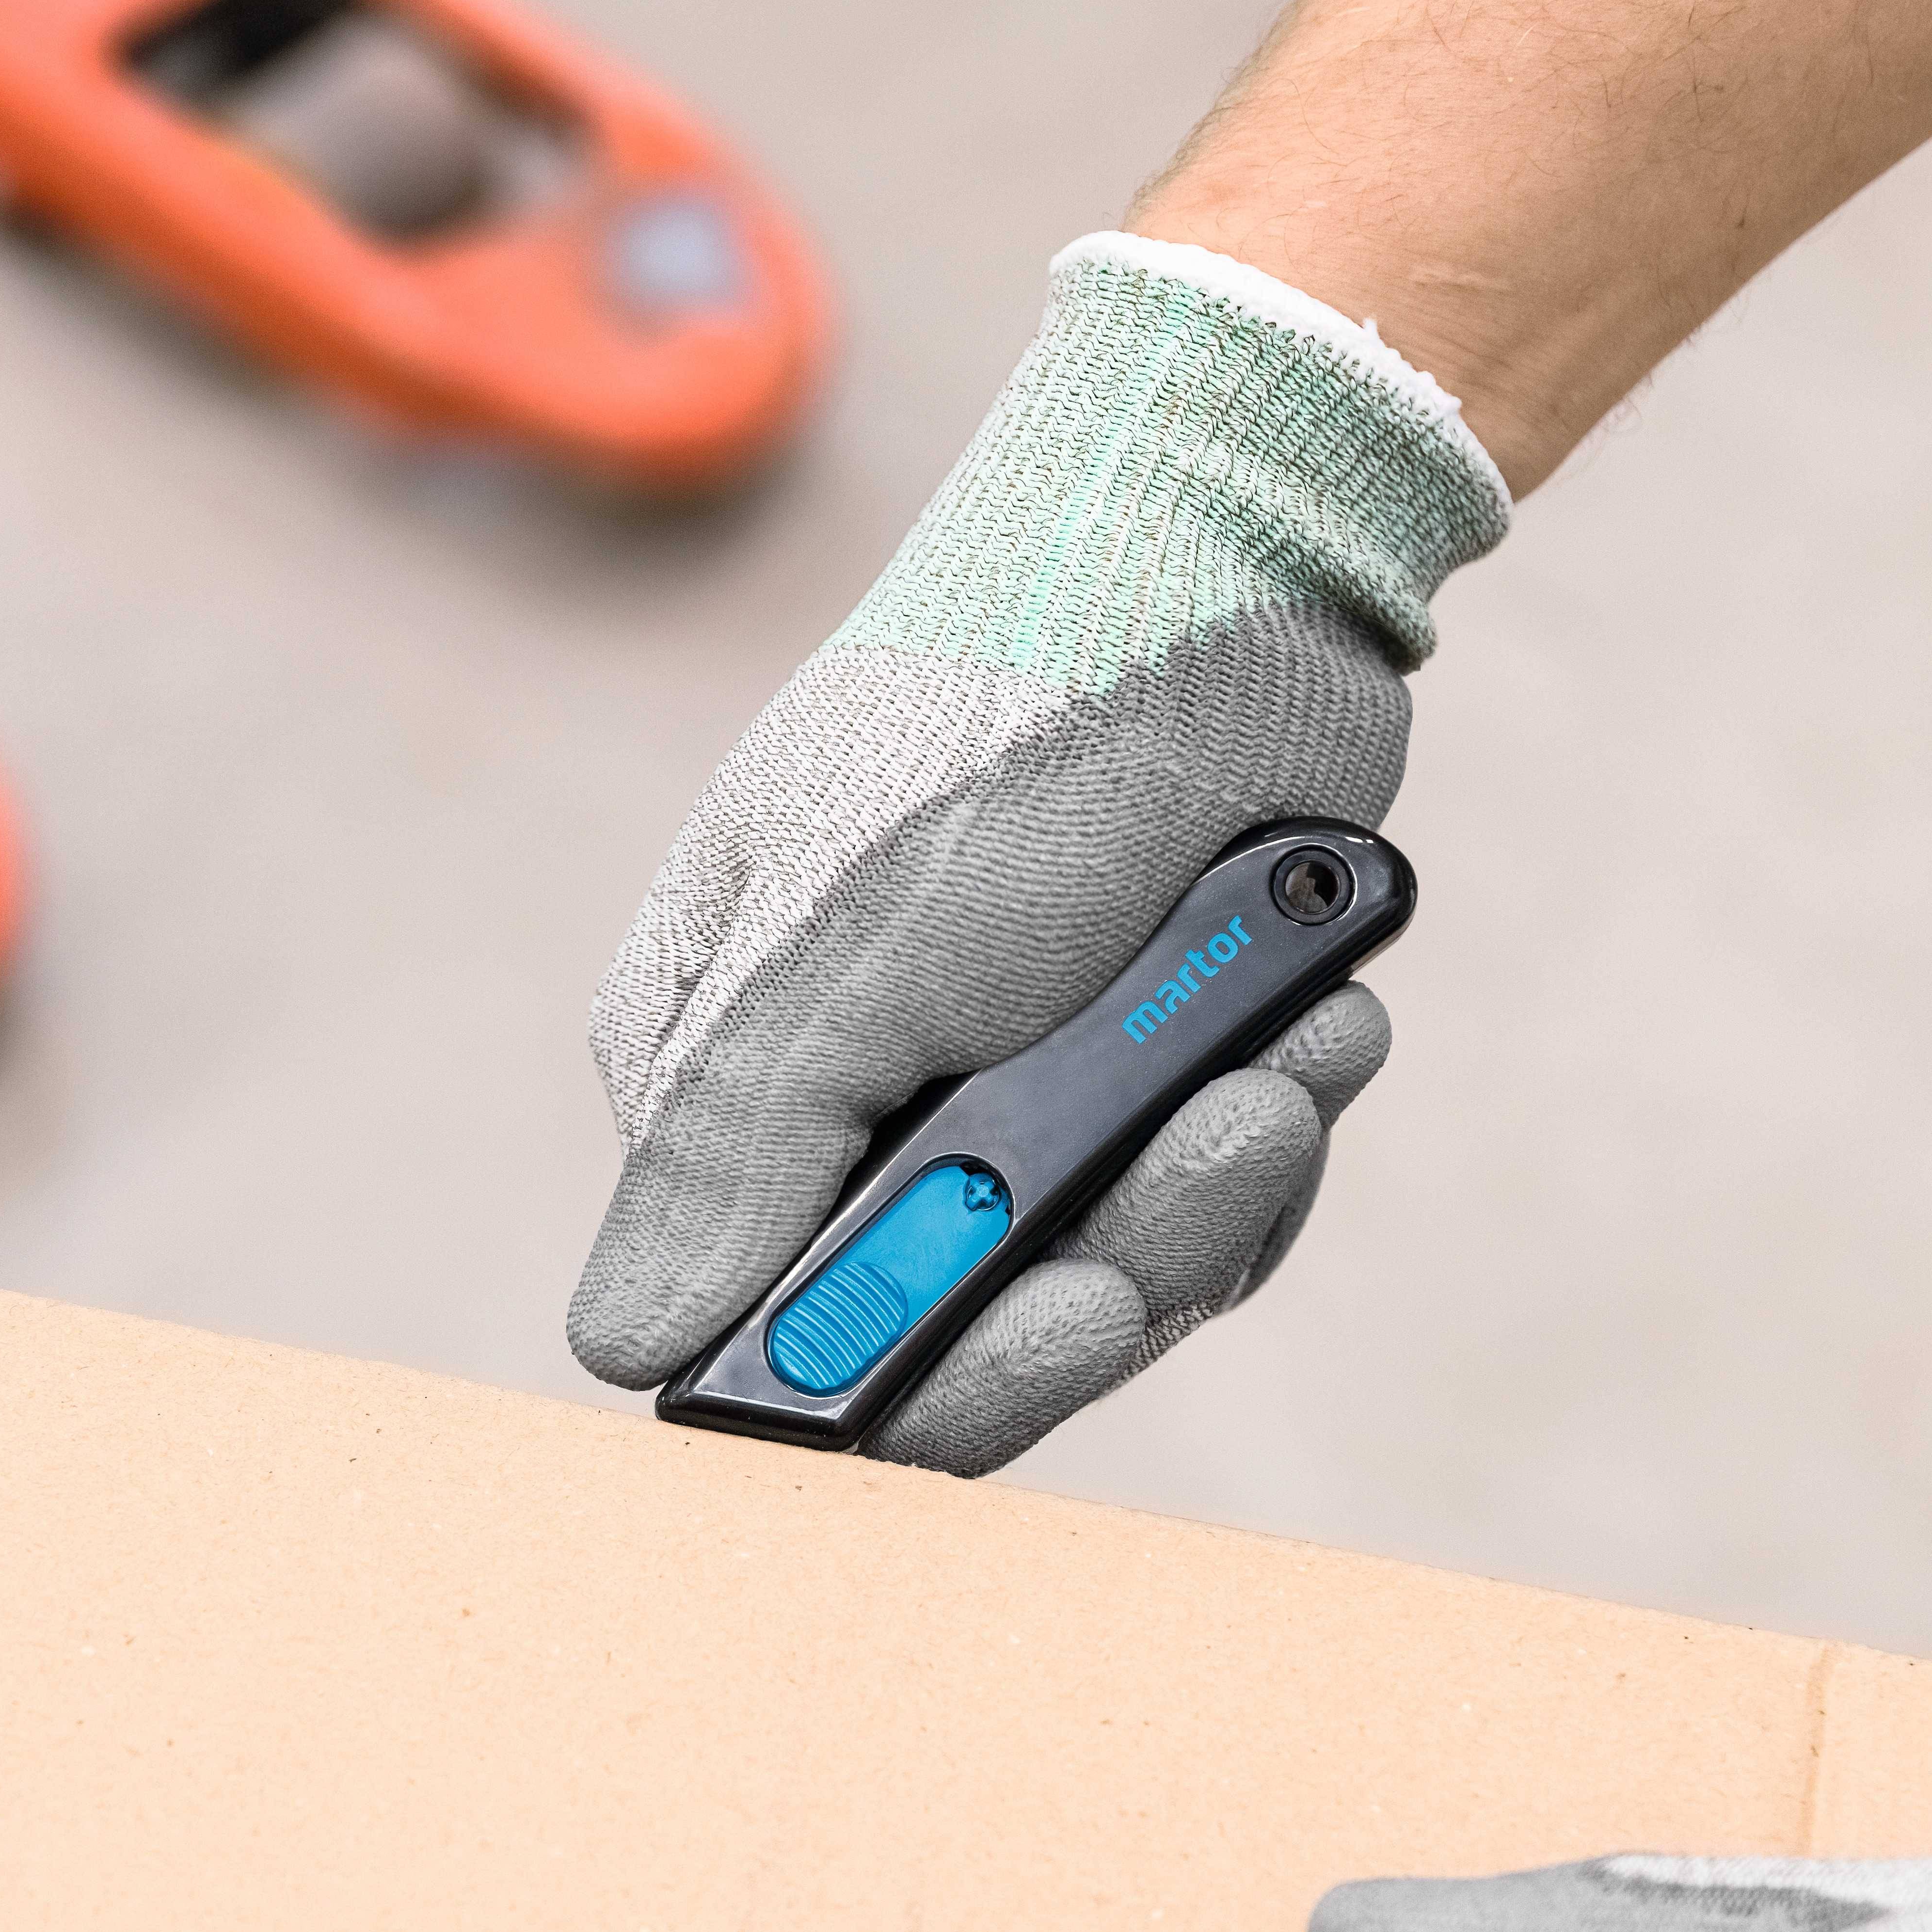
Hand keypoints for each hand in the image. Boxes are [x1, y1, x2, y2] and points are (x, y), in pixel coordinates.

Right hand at [568, 235, 1507, 1473]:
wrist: (1225, 565)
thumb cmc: (1001, 731)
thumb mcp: (851, 954)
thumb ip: (738, 1159)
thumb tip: (619, 1349)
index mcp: (721, 1084)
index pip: (776, 1328)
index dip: (927, 1366)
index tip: (1063, 1310)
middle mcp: (844, 1118)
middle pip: (964, 1330)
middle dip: (1117, 1251)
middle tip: (1224, 1133)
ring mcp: (994, 1109)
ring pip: (1105, 1277)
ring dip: (1220, 1177)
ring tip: (1289, 1044)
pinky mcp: (1125, 1091)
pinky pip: (1200, 1214)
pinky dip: (1266, 1134)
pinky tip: (1312, 1027)